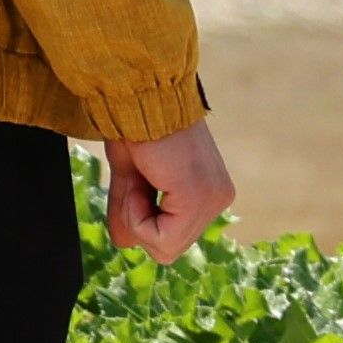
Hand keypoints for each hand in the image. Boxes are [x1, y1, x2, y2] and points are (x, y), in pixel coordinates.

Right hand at [100, 121, 234, 265]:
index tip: (136, 179)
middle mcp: (219, 198)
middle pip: (169, 247)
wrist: (137, 94)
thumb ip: (131, 209)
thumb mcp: (132, 175)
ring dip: (136, 215)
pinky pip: (162, 238)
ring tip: (140, 175)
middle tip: (136, 178)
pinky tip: (140, 180)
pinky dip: (137, 215)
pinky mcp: (198, 198)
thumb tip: (124, 244)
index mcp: (208, 191)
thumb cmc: (135, 124)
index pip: (172, 236)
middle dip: (139, 219)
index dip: (141, 217)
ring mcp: (213, 199)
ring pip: (165, 247)